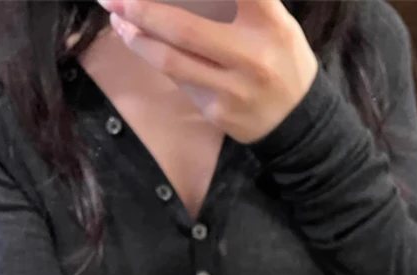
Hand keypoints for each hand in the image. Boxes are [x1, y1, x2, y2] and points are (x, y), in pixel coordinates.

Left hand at [99, 0, 317, 142]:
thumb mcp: (271, 18)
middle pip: (183, 24)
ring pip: (171, 57)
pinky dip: (151, 55)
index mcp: (269, 19)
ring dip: (137, 34)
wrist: (298, 120)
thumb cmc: (278, 56)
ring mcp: (234, 86)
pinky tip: (137, 39)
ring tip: (118, 15)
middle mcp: (253, 53)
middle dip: (141, 7)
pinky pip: (178, 78)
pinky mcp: (218, 110)